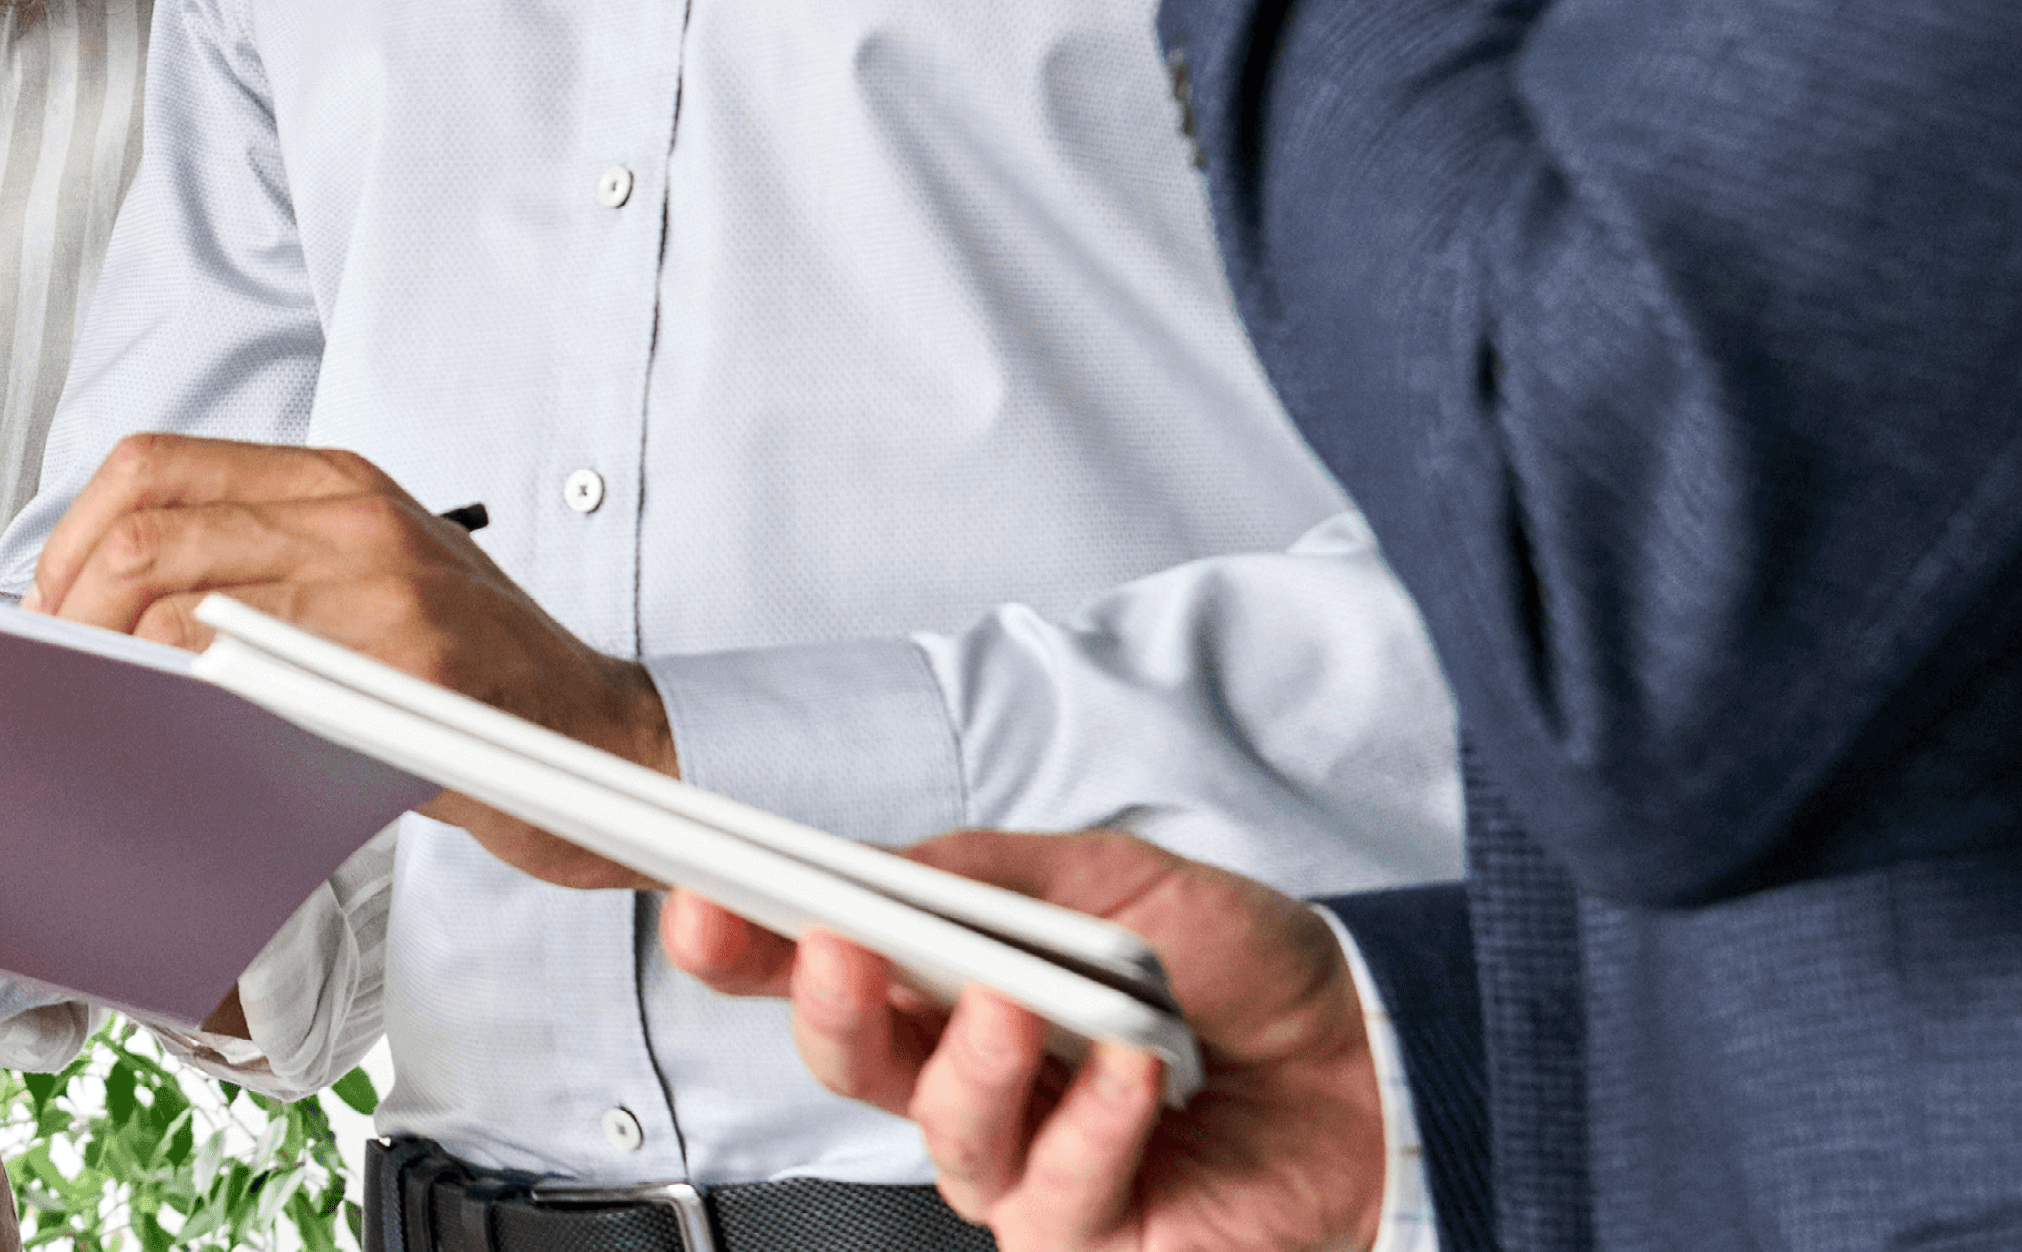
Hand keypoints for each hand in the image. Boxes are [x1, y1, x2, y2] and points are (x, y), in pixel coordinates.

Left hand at [27, 433, 672, 890]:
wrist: (604, 738)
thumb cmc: (474, 675)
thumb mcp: (370, 581)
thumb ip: (263, 568)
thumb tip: (115, 609)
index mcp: (334, 480)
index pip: (152, 467)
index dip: (73, 538)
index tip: (48, 608)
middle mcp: (352, 513)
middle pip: (146, 529)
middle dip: (70, 607)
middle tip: (54, 675)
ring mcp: (381, 583)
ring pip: (180, 599)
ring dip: (111, 663)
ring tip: (98, 712)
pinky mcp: (406, 664)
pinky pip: (253, 675)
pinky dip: (184, 706)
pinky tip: (171, 741)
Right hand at [662, 831, 1387, 1251]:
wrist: (1374, 1054)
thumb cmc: (1245, 973)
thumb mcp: (1112, 881)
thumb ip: (988, 873)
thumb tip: (880, 864)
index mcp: (954, 986)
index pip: (825, 969)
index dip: (749, 945)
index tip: (703, 903)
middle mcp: (973, 1081)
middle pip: (848, 1060)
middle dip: (822, 1004)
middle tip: (833, 947)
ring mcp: (1027, 1167)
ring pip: (942, 1135)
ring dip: (974, 1065)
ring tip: (1019, 1008)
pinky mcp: (1092, 1238)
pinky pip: (1052, 1197)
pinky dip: (1089, 1128)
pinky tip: (1129, 1078)